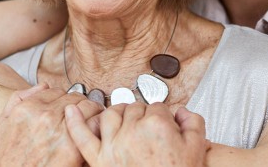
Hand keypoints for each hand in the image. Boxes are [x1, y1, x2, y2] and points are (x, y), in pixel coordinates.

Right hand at [0, 84, 103, 166]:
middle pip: (73, 97)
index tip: (67, 106)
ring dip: (91, 111)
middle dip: (78, 104)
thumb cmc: (7, 160)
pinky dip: (98, 124)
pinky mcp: (74, 147)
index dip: (63, 99)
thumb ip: (18, 100)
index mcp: (27, 108)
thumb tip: (42, 86)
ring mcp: (60, 130)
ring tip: (92, 118)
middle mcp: (44, 115)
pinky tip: (96, 131)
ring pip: (87, 106)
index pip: (56, 90)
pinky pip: (95, 124)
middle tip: (83, 112)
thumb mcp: (1, 126)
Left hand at [65, 103, 208, 166]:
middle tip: (148, 130)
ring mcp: (113, 145)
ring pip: (110, 114)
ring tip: (124, 119)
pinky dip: (74, 123)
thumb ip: (193, 123)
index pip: (158, 107)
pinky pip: (82, 137)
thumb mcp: (196, 149)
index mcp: (157, 125)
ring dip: (117, 113)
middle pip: (134, 109)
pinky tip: (71, 112)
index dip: (162, 117)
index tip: (165, 127)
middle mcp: (132, 131)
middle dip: (142, 116)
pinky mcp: (98, 160)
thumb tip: (181, 111)